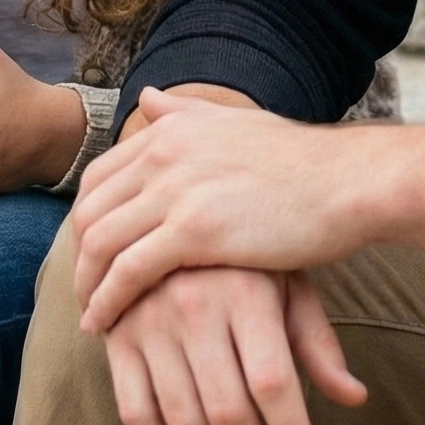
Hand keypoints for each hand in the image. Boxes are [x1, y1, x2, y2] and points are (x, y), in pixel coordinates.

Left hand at [74, 88, 360, 332]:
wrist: (347, 183)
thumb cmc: (301, 161)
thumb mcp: (236, 123)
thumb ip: (186, 114)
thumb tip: (148, 97)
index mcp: (170, 130)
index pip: (98, 177)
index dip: (86, 219)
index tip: (88, 253)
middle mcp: (163, 152)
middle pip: (90, 210)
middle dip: (78, 255)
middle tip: (83, 290)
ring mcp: (176, 190)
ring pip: (101, 243)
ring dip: (86, 284)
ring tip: (90, 316)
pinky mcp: (194, 231)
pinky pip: (128, 272)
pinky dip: (107, 302)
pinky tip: (104, 326)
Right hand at [101, 263, 364, 424]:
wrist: (175, 212)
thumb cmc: (248, 257)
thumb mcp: (289, 283)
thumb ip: (317, 342)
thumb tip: (354, 398)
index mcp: (245, 289)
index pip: (272, 383)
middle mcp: (193, 303)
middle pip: (228, 409)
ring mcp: (148, 320)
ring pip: (184, 418)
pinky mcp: (118, 337)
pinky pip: (134, 413)